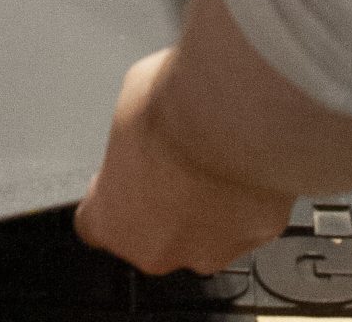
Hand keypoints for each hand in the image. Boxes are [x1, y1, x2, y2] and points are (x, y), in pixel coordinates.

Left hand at [75, 50, 292, 277]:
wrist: (237, 116)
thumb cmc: (177, 113)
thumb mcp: (129, 101)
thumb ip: (132, 134)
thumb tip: (147, 120)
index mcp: (113, 220)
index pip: (96, 224)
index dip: (109, 196)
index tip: (122, 175)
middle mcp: (158, 249)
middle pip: (151, 233)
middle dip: (162, 199)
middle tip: (174, 156)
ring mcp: (209, 249)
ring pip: (201, 232)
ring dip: (205, 202)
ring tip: (212, 154)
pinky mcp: (255, 238)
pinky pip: (243, 221)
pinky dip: (243, 197)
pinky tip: (243, 161)